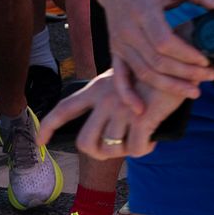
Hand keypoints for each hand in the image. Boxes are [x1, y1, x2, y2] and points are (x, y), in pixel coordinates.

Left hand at [37, 70, 189, 160]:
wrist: (173, 61)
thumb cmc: (149, 74)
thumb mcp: (120, 81)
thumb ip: (108, 101)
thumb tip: (106, 131)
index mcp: (95, 89)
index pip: (63, 109)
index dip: (48, 126)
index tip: (40, 141)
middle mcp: (103, 99)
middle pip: (85, 141)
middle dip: (99, 153)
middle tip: (115, 150)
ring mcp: (121, 108)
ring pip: (111, 149)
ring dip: (126, 151)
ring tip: (139, 140)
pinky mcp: (140, 117)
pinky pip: (136, 149)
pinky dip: (144, 149)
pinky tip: (151, 140)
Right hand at [90, 0, 213, 104]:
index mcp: (144, 10)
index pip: (164, 42)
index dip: (187, 56)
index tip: (207, 61)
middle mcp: (129, 29)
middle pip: (157, 61)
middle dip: (185, 74)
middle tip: (210, 77)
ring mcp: (120, 42)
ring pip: (143, 72)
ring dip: (169, 87)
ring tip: (194, 92)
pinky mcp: (115, 50)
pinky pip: (119, 76)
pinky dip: (127, 94)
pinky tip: (141, 109)